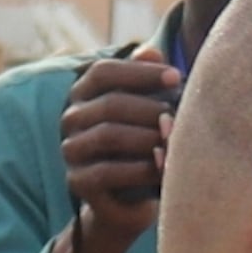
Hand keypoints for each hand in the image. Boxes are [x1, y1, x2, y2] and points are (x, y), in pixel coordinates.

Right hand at [55, 49, 179, 252]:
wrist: (131, 202)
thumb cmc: (145, 148)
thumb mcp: (151, 113)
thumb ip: (149, 82)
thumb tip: (153, 50)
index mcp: (84, 95)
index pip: (103, 71)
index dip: (140, 72)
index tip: (177, 77)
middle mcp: (71, 119)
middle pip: (110, 104)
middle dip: (151, 109)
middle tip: (181, 118)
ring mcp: (71, 151)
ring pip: (109, 135)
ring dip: (148, 138)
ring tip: (174, 143)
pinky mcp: (78, 182)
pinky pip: (107, 171)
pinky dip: (141, 168)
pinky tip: (164, 167)